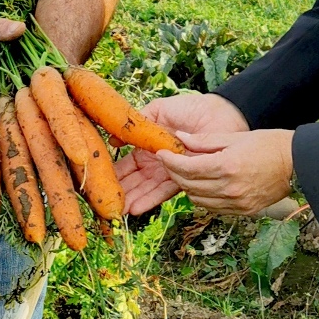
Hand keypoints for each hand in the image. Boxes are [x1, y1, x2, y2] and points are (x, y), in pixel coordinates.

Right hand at [115, 93, 248, 213]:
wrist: (222, 115)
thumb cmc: (192, 108)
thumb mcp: (159, 110)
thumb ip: (137, 123)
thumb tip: (112, 139)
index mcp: (148, 145)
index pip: (126, 163)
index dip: (112, 173)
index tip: (97, 182)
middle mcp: (156, 162)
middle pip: (133, 180)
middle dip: (119, 192)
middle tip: (104, 204)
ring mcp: (169, 171)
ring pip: (145, 189)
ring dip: (131, 199)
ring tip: (116, 211)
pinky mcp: (184, 178)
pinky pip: (163, 192)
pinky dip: (149, 200)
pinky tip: (135, 208)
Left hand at [157, 128, 294, 216]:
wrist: (297, 163)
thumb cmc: (269, 144)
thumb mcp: (235, 137)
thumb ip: (204, 141)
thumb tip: (180, 138)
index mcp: (226, 167)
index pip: (187, 168)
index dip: (170, 161)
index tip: (161, 154)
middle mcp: (229, 189)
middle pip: (188, 185)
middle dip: (175, 173)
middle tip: (170, 162)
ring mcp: (236, 203)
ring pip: (198, 200)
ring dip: (188, 187)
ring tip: (187, 172)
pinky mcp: (243, 212)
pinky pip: (213, 208)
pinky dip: (203, 197)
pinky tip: (204, 185)